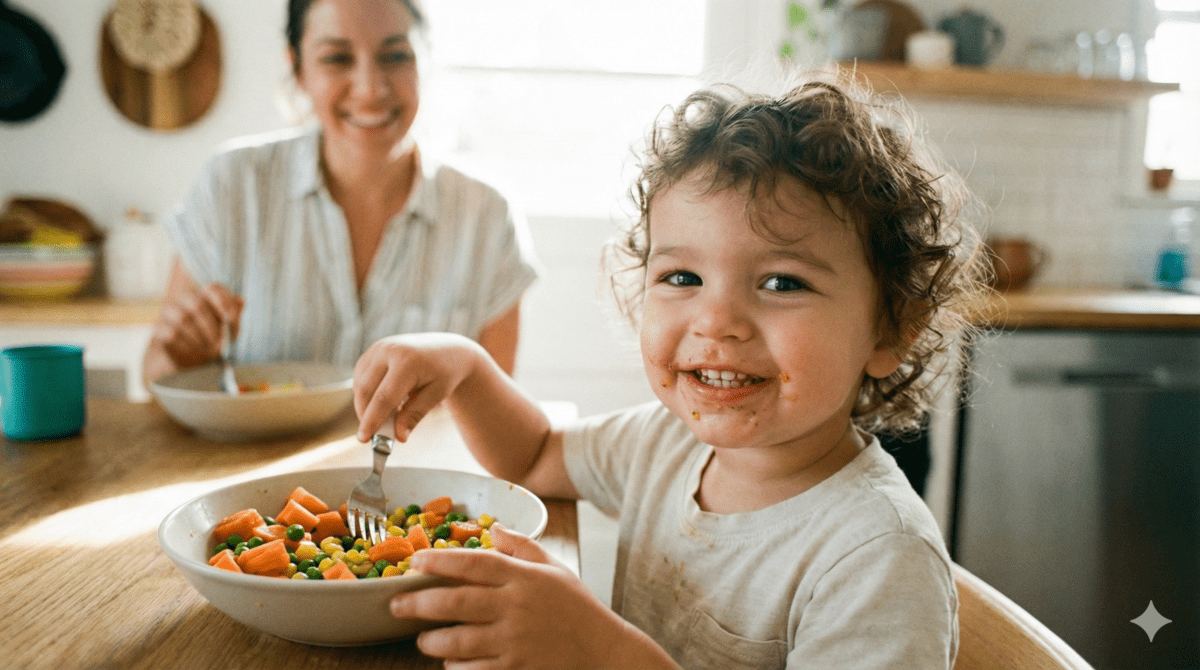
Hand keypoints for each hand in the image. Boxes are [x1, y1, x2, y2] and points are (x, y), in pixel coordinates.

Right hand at [149, 283, 241, 370]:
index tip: (231, 319)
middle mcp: (184, 301)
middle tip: (220, 343)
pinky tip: (194, 355)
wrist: (184, 367)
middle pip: (197, 304)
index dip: (224, 301)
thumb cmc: (208, 345)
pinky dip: (186, 346)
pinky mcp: (158, 331)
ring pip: (182, 318)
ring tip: (208, 352)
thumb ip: (232, 318)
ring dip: (199, 338)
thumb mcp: (225, 333)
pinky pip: (171, 334)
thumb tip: (240, 300)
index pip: (213, 288)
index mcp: (205, 298)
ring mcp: (168, 314)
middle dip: (212, 326)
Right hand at [353, 333, 485, 441]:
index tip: (364, 439)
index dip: (372, 420)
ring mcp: (379, 347)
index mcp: (407, 361)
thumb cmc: (445, 373)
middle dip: (365, 415)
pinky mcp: (373, 350)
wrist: (447, 349)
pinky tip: (382, 402)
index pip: (384, 397)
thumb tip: (399, 437)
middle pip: (366, 390)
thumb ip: (415, 414)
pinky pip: (361, 377)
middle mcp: (389, 350)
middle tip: (373, 436)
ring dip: (365, 405)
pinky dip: (366, 394)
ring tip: (385, 417)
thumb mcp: (436, 395)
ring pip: (360, 384)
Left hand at [390, 525, 638, 669]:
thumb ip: (523, 547)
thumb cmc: (577, 607)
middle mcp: (517, 607)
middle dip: (419, 604)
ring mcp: (516, 641)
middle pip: (457, 603)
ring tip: (422, 639)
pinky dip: (457, 668)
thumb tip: (493, 526)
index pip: (475, 564)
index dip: (441, 561)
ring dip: (433, 641)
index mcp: (524, 578)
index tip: (415, 562)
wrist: (604, 650)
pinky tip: (450, 663)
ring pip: (460, 642)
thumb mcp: (555, 568)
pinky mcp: (517, 669)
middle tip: (396, 605)